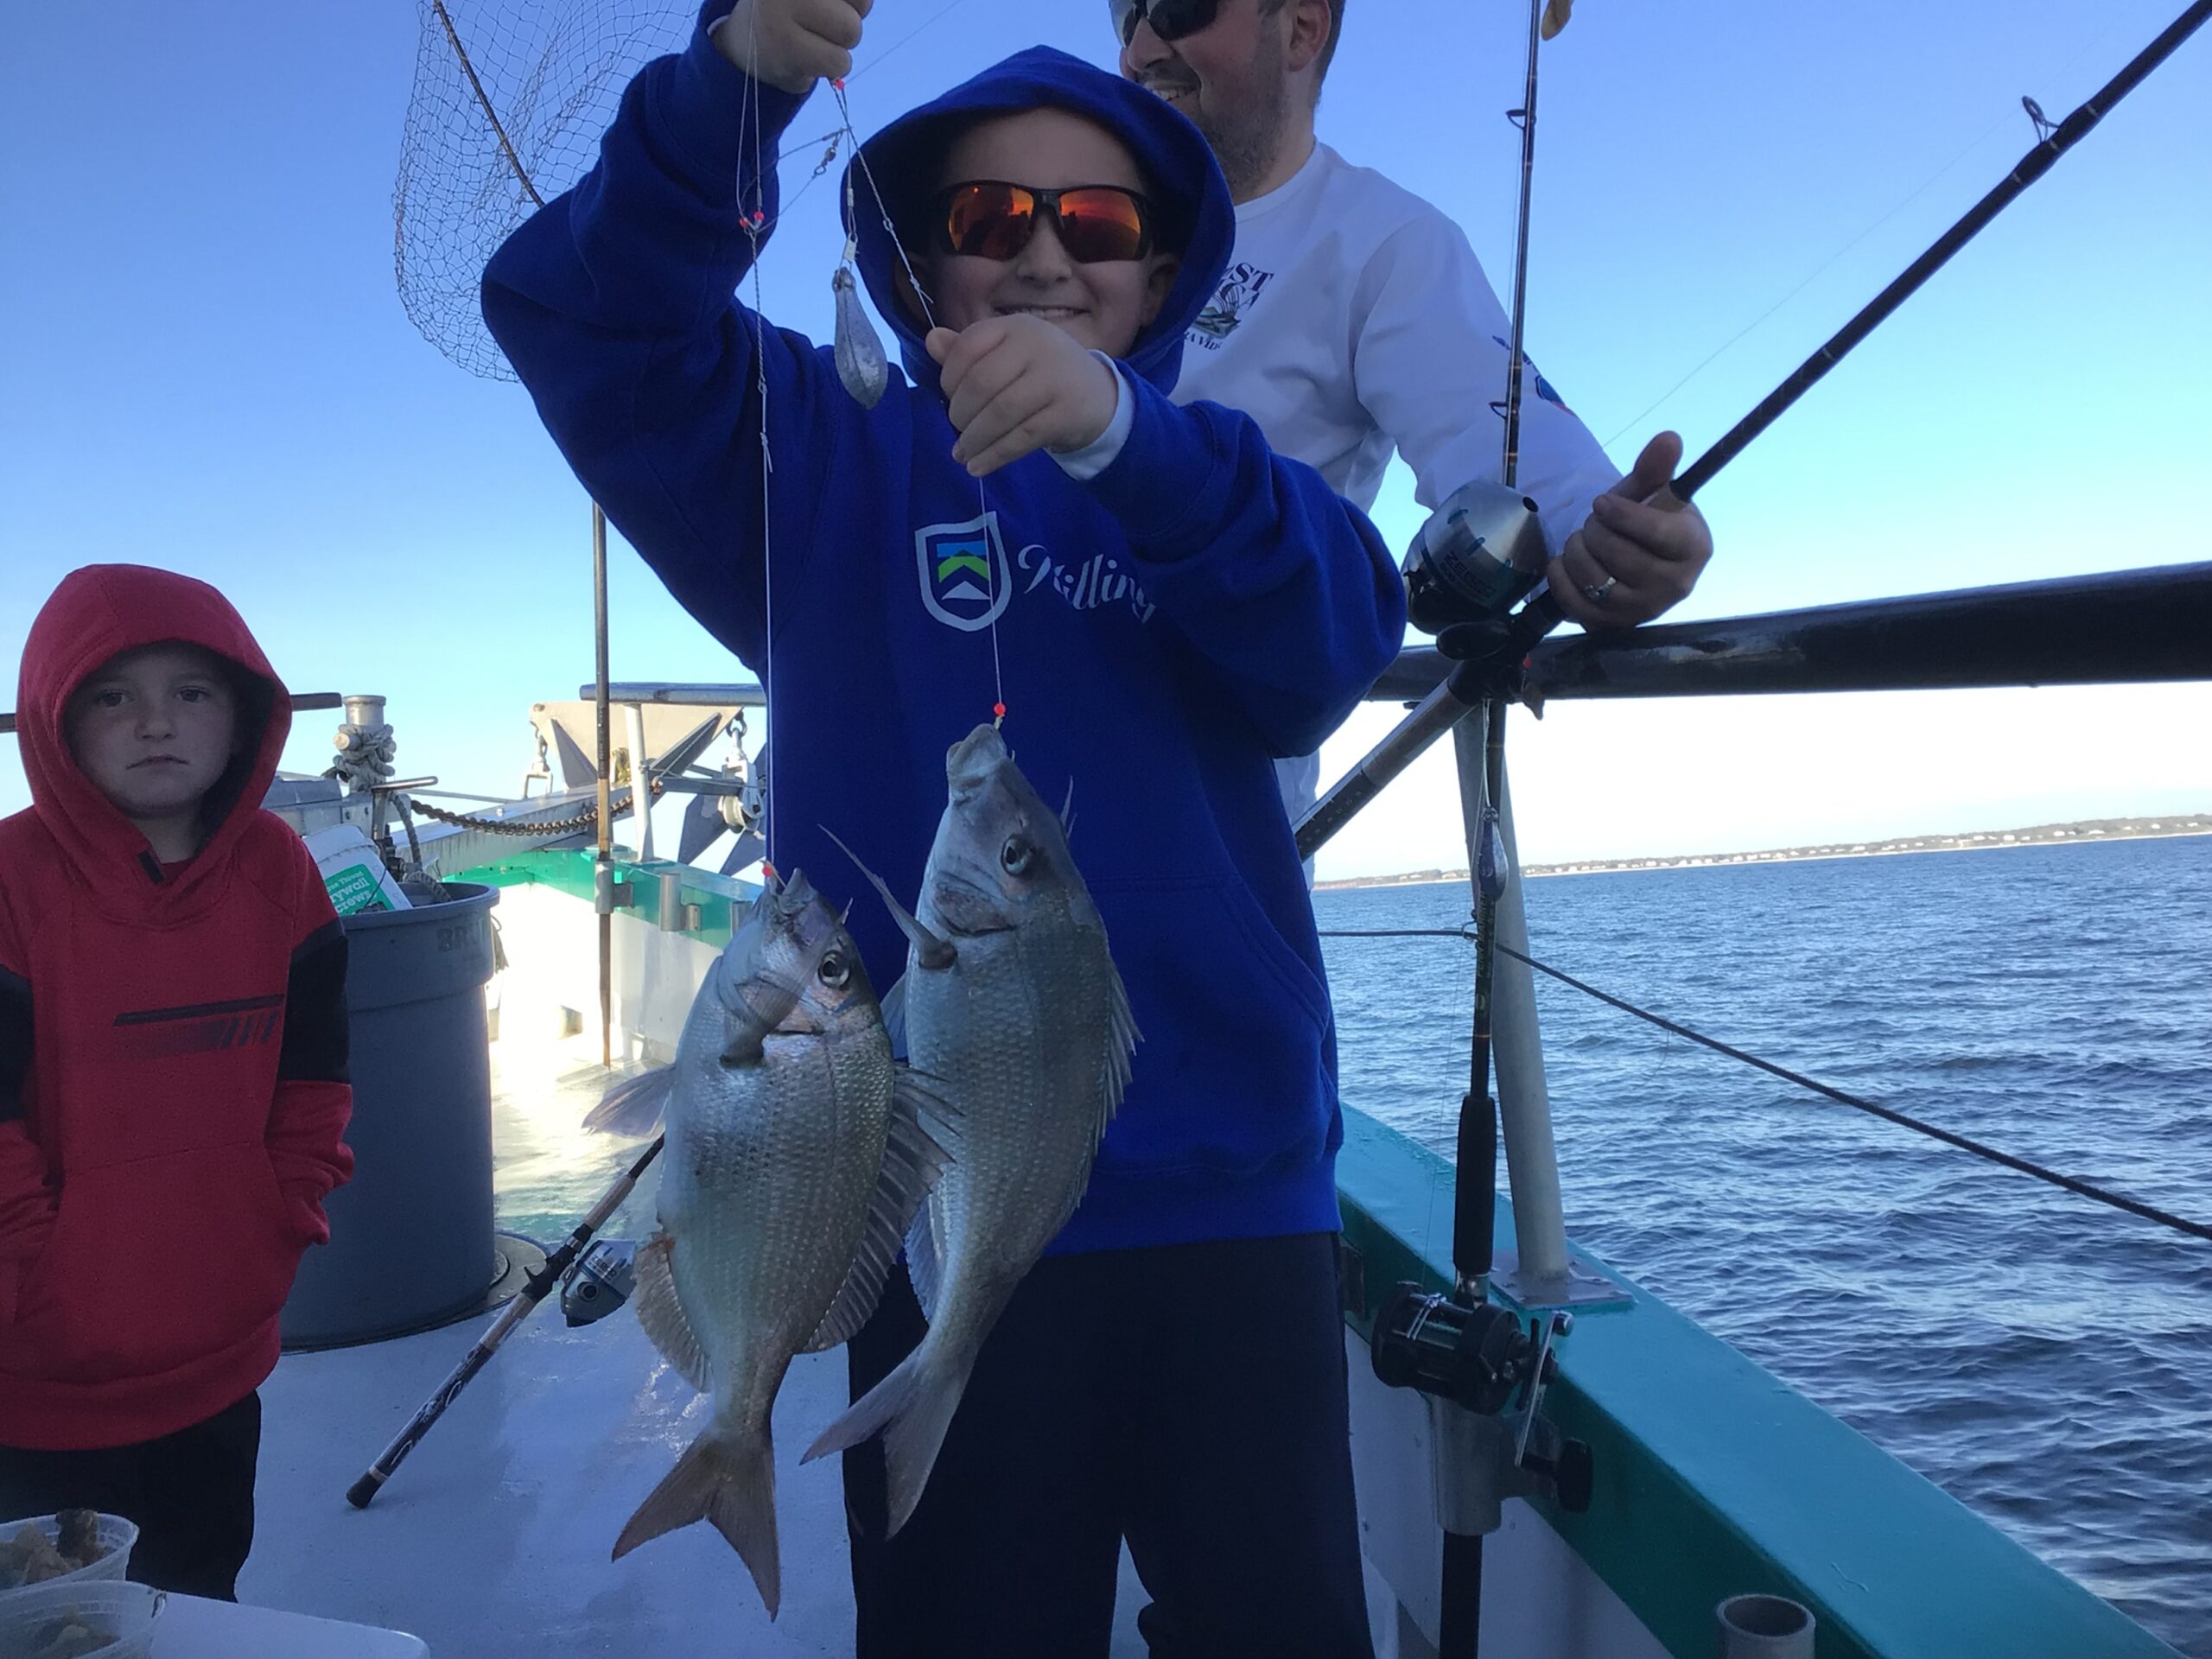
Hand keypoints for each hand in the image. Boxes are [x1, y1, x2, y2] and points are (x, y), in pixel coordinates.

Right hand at [712, 0, 869, 93]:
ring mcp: (781, 6)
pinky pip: (837, 61)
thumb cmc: (795, 11)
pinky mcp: (783, 43)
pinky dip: (832, 67)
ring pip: (851, 32)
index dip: (856, 2)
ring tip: (813, 41)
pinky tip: (809, 58)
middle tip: (821, 25)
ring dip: (841, 46)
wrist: (747, 44)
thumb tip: (866, 3)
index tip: (831, 6)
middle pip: (862, 4)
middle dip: (849, 21)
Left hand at [926, 317, 1120, 476]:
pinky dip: (995, 455)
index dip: (949, 377)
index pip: (968, 347)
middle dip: (961, 413)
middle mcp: (1037, 346)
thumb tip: (931, 341)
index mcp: (1016, 327)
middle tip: (958, 431)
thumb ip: (968, 350)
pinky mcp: (1066, 413)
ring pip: (1001, 413)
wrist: (1097, 395)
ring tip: (963, 454)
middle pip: (982, 383)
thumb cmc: (1039, 373)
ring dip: (975, 439)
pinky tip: (979, 467)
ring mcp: (1054, 379)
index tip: (950, 398)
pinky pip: (1022, 438)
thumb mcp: (1007, 354)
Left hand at [1548, 431, 1712, 629]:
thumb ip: (1656, 467)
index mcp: (1694, 547)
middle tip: (1594, 522)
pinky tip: (1563, 564)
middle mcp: (1676, 585)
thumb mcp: (1651, 492)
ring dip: (1576, 551)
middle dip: (1595, 530)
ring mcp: (1644, 611)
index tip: (1601, 503)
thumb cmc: (1646, 521)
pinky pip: (1575, 605)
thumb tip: (1668, 438)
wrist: (1636, 560)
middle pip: (1619, 555)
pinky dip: (1560, 579)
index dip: (1622, 515)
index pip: (1657, 533)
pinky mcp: (1613, 626)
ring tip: (1581, 540)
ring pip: (1595, 580)